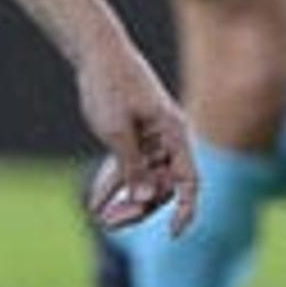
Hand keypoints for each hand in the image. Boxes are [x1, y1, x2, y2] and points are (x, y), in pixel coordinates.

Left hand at [77, 38, 198, 237]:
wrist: (98, 53)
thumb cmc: (110, 86)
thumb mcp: (117, 131)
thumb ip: (132, 167)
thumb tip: (144, 198)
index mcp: (174, 134)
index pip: (189, 180)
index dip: (186, 209)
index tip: (174, 233)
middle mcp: (170, 139)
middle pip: (164, 186)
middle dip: (139, 207)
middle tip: (109, 223)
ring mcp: (154, 139)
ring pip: (146, 180)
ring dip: (125, 200)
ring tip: (100, 216)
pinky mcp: (138, 137)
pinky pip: (132, 168)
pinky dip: (115, 184)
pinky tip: (96, 201)